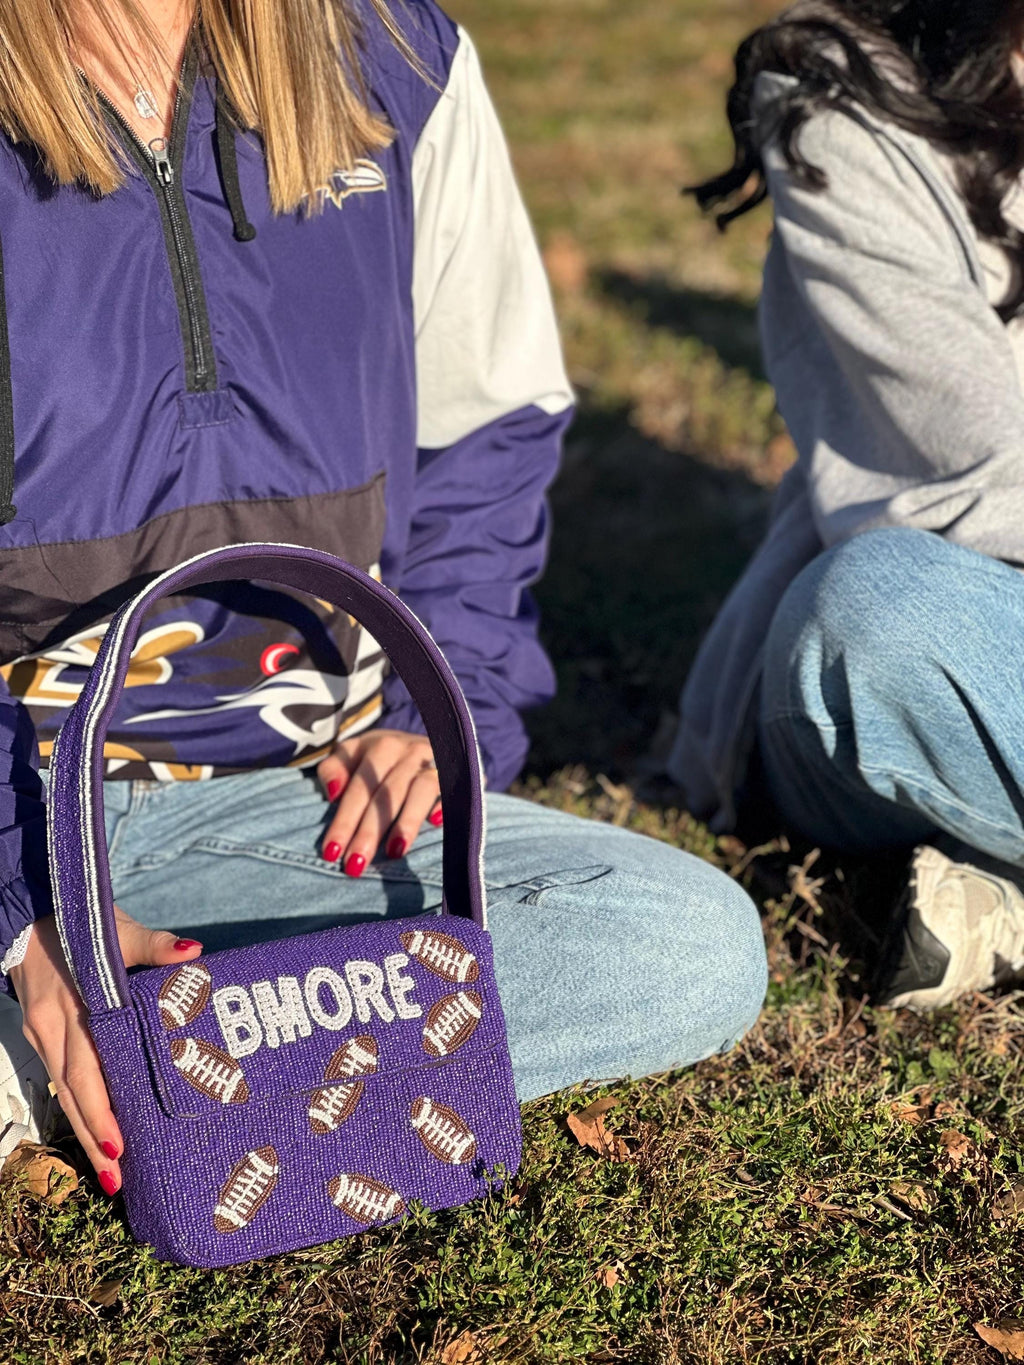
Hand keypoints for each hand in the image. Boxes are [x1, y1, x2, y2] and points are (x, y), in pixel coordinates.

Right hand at [8, 911, 201, 1191]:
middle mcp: (52, 1028)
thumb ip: (153, 945)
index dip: (100, 1107)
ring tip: (111, 1173)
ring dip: (85, 1131)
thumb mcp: (116, 929)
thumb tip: (194, 953)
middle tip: (118, 1180)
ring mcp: (43, 1035)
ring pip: (63, 1093)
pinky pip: (60, 1079)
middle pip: (73, 1094)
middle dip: (94, 1139)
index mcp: (70, 1007)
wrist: (26, 914)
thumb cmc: (80, 924)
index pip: (85, 1069)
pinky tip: (98, 1132)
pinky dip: (78, 1107)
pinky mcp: (42, 1035)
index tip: (118, 1143)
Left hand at [317, 728, 441, 875]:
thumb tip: (332, 792)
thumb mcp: (353, 754)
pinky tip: (436, 823)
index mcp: (381, 746)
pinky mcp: (459, 772)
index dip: (344, 820)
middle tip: (356, 864)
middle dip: (370, 831)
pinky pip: (453, 787)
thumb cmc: (381, 758)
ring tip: (393, 852)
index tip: (331, 853)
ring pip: (421, 790)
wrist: (428, 740)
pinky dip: (445, 803)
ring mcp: (436, 761)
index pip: (359, 788)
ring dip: (406, 822)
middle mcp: (410, 751)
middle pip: (387, 793)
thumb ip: (334, 769)